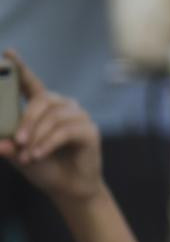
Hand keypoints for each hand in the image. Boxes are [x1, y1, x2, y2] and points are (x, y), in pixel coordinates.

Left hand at [0, 50, 102, 207]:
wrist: (68, 188)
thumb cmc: (44, 167)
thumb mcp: (18, 154)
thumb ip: (8, 144)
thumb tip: (1, 143)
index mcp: (44, 107)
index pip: (30, 83)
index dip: (20, 68)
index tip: (9, 53)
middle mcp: (63, 106)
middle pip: (42, 99)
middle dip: (27, 119)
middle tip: (17, 140)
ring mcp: (79, 117)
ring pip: (53, 117)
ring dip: (37, 136)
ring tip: (28, 155)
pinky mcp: (90, 131)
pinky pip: (65, 131)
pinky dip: (49, 143)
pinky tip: (40, 155)